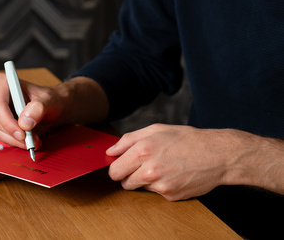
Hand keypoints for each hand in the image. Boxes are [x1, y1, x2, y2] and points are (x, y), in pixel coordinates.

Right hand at [0, 72, 65, 149]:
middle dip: (13, 134)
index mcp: (3, 82)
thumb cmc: (47, 99)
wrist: (50, 107)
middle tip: (32, 140)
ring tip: (33, 140)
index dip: (8, 122)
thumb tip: (24, 122)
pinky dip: (12, 141)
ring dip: (14, 140)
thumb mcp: (48, 100)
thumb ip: (38, 108)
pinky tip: (26, 140)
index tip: (23, 134)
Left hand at [106, 124, 233, 200]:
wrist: (216, 155)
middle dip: (128, 175)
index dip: (116, 167)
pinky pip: (156, 193)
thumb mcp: (155, 130)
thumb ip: (128, 140)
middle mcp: (149, 171)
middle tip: (141, 165)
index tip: (120, 164)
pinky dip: (160, 185)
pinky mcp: (171, 197)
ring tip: (162, 166)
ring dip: (145, 180)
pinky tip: (172, 174)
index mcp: (142, 151)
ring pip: (140, 187)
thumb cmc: (185, 139)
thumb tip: (111, 151)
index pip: (114, 170)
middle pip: (124, 183)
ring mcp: (160, 186)